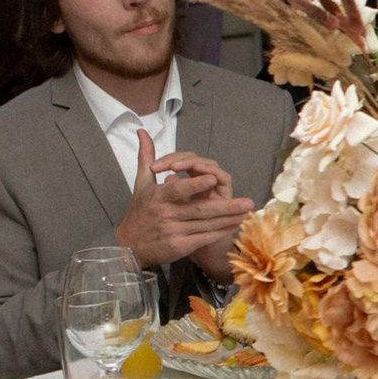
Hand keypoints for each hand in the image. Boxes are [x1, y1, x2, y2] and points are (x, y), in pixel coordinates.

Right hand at [113, 132, 253, 269]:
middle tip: (248, 202)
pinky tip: (235, 226)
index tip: (212, 178)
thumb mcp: (141, 184)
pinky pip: (204, 238)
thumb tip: (143, 131)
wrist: (129, 245)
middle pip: (199, 209)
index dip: (194, 185)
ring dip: (229, 219)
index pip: (177, 190)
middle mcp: (165, 215)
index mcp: (157, 198)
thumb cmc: (139, 211)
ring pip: (206, 224)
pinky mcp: (180, 247)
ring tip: (247, 213)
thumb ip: (146, 157)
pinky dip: (221, 232)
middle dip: (226, 206)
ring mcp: (173, 232)